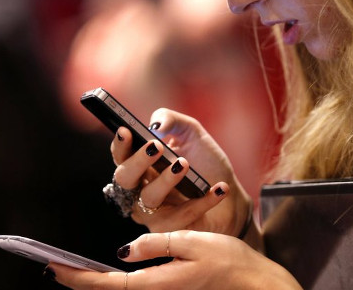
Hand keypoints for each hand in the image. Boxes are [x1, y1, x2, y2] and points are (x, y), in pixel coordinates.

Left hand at [49, 231, 301, 289]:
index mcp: (158, 282)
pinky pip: (135, 287)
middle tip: (56, 267)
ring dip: (95, 281)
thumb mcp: (192, 242)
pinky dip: (115, 281)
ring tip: (75, 268)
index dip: (78, 277)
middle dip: (80, 280)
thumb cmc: (228, 261)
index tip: (54, 268)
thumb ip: (157, 244)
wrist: (253, 282)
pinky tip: (111, 271)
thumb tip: (123, 250)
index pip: (108, 284)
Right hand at [111, 108, 250, 236]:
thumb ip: (171, 120)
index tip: (126, 130)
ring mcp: (153, 212)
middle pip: (124, 178)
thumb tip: (155, 126)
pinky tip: (218, 188)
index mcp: (141, 165)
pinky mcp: (170, 231)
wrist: (232, 196)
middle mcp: (140, 189)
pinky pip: (181, 216)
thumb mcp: (192, 133)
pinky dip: (202, 201)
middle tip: (157, 147)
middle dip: (138, 161)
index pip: (121, 155)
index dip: (120, 144)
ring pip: (149, 198)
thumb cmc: (206, 163)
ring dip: (166, 180)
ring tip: (185, 164)